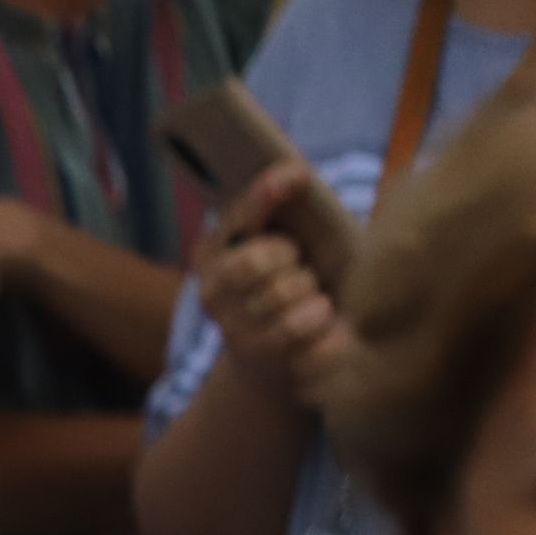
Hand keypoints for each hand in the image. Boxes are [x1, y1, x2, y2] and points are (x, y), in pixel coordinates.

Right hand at [191, 161, 354, 407]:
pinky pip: (304, 330)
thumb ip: (274, 217)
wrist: (269, 361)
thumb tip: (295, 173)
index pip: (237, 218)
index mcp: (211, 255)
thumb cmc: (282, 286)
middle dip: (289, 258)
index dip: (265, 194)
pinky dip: (324, 322)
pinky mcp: (261, 357)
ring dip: (311, 293)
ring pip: (287, 294)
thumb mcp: (272, 249)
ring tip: (310, 299)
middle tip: (297, 267)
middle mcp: (213, 291)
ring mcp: (233, 327)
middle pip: (258, 259)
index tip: (296, 173)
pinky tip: (322, 321)